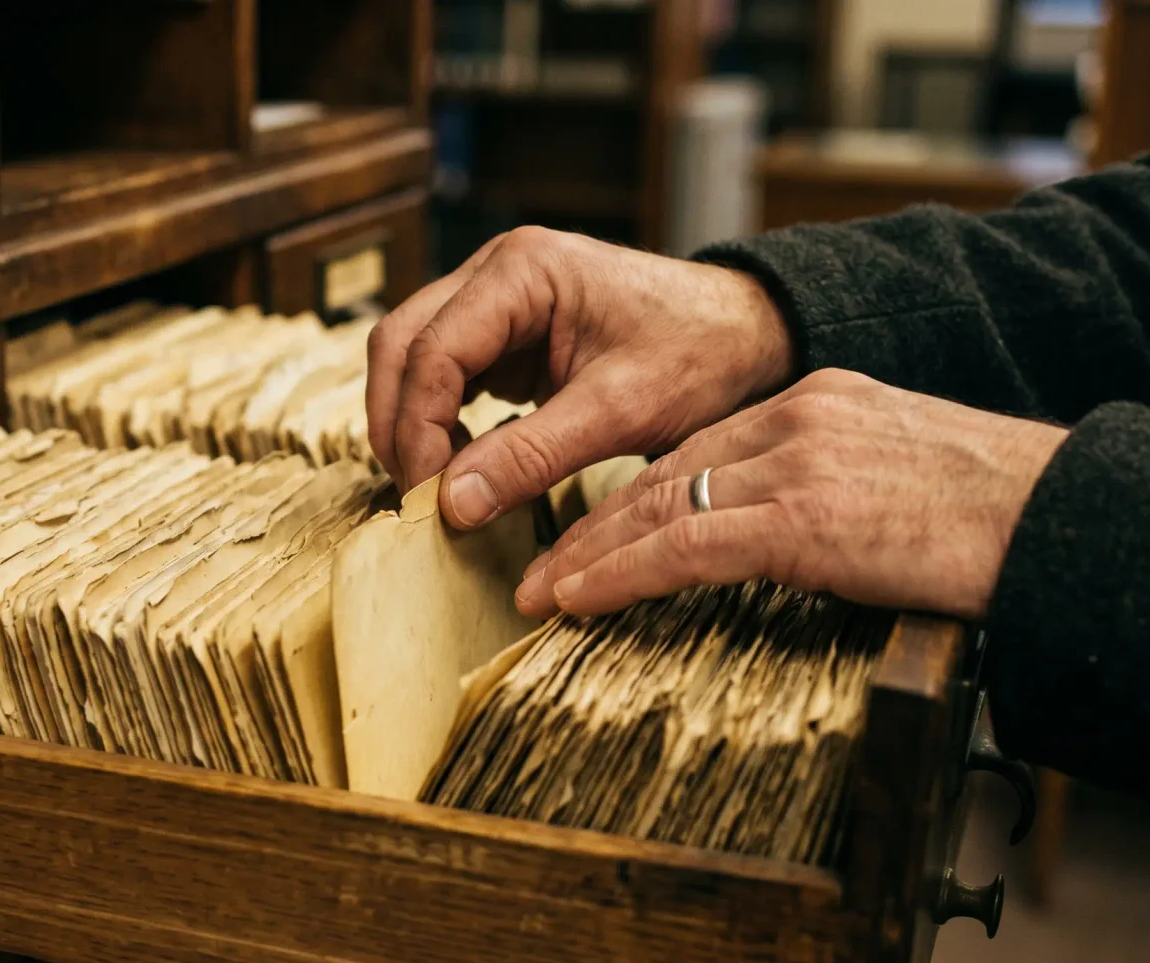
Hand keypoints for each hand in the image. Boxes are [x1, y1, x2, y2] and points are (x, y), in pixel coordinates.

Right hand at [365, 226, 792, 528]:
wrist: (751, 334)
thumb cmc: (700, 354)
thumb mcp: (619, 411)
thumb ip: (530, 456)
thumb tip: (451, 505)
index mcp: (520, 270)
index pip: (430, 350)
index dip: (414, 427)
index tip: (428, 496)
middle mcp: (495, 271)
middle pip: (401, 345)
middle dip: (398, 424)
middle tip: (418, 498)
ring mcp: (497, 300)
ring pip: (413, 360)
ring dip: (413, 424)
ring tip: (440, 489)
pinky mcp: (507, 334)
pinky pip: (447, 376)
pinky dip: (442, 423)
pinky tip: (466, 468)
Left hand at [515, 370, 1071, 619]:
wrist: (1067, 520)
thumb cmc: (1001, 516)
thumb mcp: (904, 479)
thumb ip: (839, 493)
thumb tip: (802, 541)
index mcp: (823, 402)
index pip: (704, 448)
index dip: (638, 494)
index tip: (595, 528)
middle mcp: (800, 418)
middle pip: (668, 470)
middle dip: (597, 520)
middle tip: (544, 559)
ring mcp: (799, 464)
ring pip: (661, 504)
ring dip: (590, 553)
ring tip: (541, 589)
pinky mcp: (805, 518)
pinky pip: (684, 546)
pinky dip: (620, 575)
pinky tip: (578, 599)